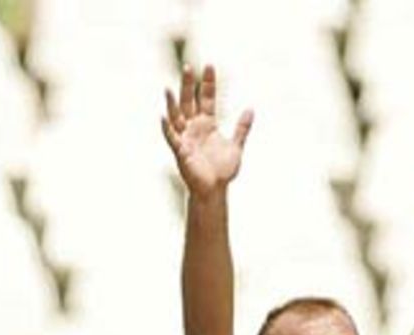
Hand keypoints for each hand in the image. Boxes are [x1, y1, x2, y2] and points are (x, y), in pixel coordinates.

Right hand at [162, 64, 252, 197]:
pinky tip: (163, 117)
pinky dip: (167, 129)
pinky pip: (172, 139)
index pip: (207, 98)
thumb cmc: (223, 171)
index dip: (208, 83)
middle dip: (188, 85)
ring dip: (172, 103)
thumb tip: (250, 109)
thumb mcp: (236, 146)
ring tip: (168, 88)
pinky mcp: (181, 152)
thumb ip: (242, 128)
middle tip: (188, 67)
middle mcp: (194, 129)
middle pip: (189, 102)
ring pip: (177, 117)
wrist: (215, 191)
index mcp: (207, 124)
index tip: (209, 65)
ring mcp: (186, 139)